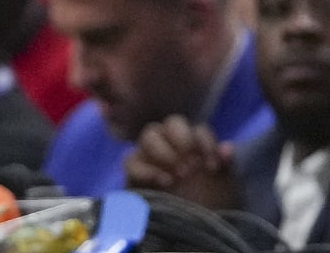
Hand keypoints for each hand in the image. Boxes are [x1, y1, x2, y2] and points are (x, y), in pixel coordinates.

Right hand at [124, 116, 241, 211]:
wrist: (191, 235)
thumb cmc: (211, 208)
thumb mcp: (225, 188)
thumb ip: (225, 165)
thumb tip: (227, 147)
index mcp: (196, 146)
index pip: (197, 129)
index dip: (204, 142)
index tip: (212, 165)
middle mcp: (172, 145)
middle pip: (170, 124)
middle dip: (182, 140)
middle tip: (191, 165)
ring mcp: (151, 156)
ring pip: (149, 136)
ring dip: (164, 151)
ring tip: (179, 174)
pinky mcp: (134, 173)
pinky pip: (131, 161)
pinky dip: (147, 170)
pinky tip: (164, 183)